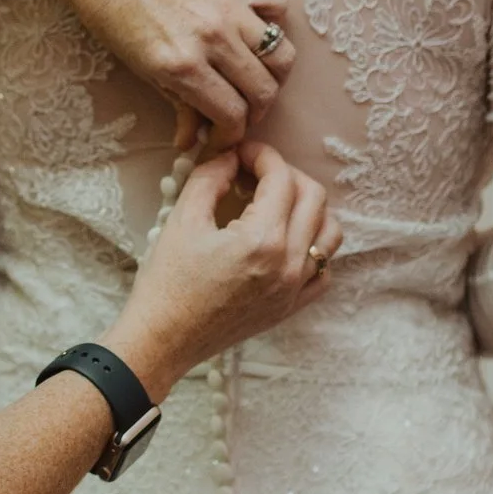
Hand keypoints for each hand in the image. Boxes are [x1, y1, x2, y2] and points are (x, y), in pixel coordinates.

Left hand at [40, 0, 298, 147]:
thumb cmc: (110, 13)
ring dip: (272, 76)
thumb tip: (192, 140)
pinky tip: (253, 33)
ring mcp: (228, 6)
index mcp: (181, 66)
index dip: (233, 135)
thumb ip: (176, 103)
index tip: (226, 136)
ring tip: (255, 78)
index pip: (232, 115)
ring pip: (281, 55)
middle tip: (242, 112)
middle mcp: (211, 37)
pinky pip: (278, 7)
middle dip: (255, 112)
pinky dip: (274, 24)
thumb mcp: (139, 69)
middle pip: (263, 91)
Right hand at [100, 143, 342, 400]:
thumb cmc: (166, 283)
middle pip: (314, 198)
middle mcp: (288, 264)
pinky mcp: (291, 307)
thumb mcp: (182, 220)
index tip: (241, 154)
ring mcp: (294, 289)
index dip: (261, 156)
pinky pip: (323, 269)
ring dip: (307, 208)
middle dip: (285, 175)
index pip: (281, 178)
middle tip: (253, 175)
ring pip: (329, 232)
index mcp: (261, 240)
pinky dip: (312, 245)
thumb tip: (229, 157)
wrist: (163, 339)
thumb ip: (209, 178)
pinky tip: (283, 240)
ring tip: (273, 204)